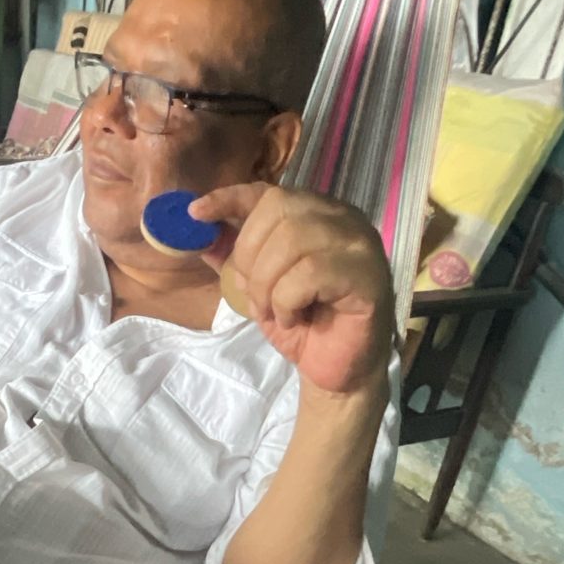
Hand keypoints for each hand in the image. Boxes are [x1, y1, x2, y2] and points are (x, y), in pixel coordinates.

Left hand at [191, 183, 393, 397]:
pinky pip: (309, 273)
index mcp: (318, 214)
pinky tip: (295, 318)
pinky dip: (287, 301)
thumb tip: (198, 226)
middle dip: (249, 256)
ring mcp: (359, 243)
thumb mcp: (258, 288)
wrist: (337, 371)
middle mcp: (343, 219)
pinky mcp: (367, 274)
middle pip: (278, 209)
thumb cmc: (304, 325)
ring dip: (266, 284)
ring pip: (291, 240)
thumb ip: (233, 257)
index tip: (196, 213)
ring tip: (273, 312)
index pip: (270, 192)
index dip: (230, 198)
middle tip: (252, 296)